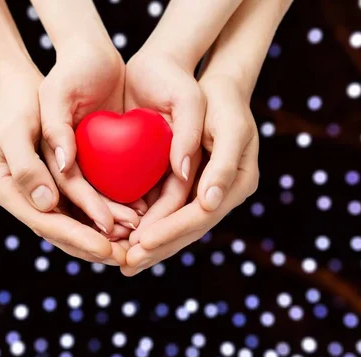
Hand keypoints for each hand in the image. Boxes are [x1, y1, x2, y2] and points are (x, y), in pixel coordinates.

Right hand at [0, 68, 126, 264]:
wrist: (30, 88)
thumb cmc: (20, 102)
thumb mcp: (16, 127)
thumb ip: (26, 166)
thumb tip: (46, 204)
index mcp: (6, 190)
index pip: (44, 222)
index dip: (76, 237)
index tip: (105, 248)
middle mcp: (25, 198)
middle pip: (62, 232)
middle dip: (95, 247)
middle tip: (127, 258)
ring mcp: (43, 195)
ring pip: (77, 225)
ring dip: (106, 237)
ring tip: (135, 243)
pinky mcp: (61, 187)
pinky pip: (85, 208)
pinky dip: (107, 217)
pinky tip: (132, 221)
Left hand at [121, 75, 259, 275]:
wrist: (216, 86)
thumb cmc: (224, 101)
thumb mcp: (229, 126)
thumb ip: (222, 164)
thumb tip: (209, 202)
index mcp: (236, 184)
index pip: (201, 216)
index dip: (172, 231)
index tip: (142, 243)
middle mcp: (221, 194)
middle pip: (188, 230)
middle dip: (158, 248)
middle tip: (127, 265)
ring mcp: (205, 192)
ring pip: (177, 226)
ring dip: (152, 246)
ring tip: (124, 262)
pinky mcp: (188, 186)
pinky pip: (168, 212)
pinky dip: (149, 226)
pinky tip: (127, 238)